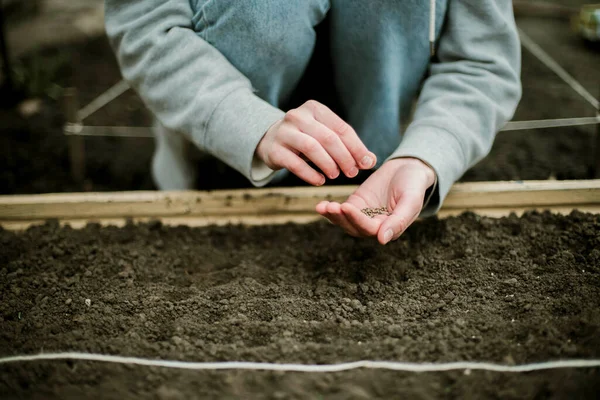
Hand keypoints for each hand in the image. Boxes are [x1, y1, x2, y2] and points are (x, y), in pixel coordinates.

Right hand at [256, 100, 376, 185]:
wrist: (269, 140)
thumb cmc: (304, 138)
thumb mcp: (324, 135)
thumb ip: (347, 146)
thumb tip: (370, 161)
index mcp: (315, 109)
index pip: (341, 128)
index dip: (356, 147)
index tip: (366, 163)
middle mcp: (298, 116)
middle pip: (328, 138)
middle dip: (344, 157)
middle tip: (352, 172)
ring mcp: (283, 132)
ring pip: (311, 148)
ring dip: (328, 164)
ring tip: (335, 175)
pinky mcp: (274, 150)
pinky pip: (295, 163)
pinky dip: (310, 174)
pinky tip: (320, 181)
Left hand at [316, 157, 435, 243]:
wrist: (408, 168)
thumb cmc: (414, 185)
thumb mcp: (411, 200)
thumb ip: (399, 220)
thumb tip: (383, 240)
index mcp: (390, 229)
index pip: (371, 229)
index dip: (358, 219)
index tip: (347, 207)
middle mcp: (375, 227)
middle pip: (355, 228)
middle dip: (342, 218)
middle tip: (331, 207)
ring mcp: (364, 216)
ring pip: (345, 222)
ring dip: (334, 216)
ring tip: (324, 207)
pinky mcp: (356, 204)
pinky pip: (341, 211)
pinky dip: (331, 210)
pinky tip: (321, 206)